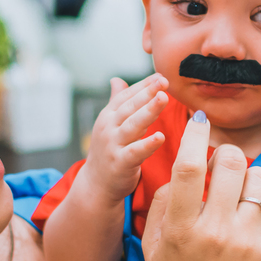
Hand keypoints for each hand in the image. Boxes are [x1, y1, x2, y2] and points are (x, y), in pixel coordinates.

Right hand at [80, 75, 169, 203]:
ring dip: (149, 110)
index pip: (127, 96)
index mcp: (109, 116)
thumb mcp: (110, 124)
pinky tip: (160, 136)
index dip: (144, 85)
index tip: (161, 76)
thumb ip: (116, 102)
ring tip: (164, 98)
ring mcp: (113, 145)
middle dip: (147, 92)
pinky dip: (147, 144)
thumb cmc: (108, 151)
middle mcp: (109, 127)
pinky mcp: (120, 163)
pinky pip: (135, 152)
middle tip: (164, 81)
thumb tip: (117, 79)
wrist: (96, 184)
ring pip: (133, 125)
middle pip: (130, 106)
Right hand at [141, 114, 260, 260]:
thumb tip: (182, 168)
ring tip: (237, 194)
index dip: (193, 135)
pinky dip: (258, 209)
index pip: (188, 168)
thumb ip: (161, 205)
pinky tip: (246, 229)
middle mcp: (216, 233)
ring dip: (246, 177)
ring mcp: (248, 242)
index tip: (198, 118)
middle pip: (230, 162)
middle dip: (225, 152)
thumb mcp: (153, 250)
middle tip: (220, 160)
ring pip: (258, 179)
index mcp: (181, 231)